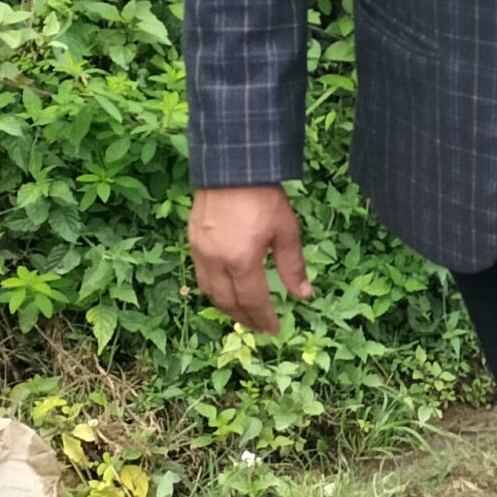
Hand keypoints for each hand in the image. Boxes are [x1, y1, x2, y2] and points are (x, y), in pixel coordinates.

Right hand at [189, 184, 310, 334]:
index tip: (274, 329)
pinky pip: (201, 277)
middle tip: (260, 327)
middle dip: (245, 318)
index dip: (264, 318)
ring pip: (210, 292)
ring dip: (227, 308)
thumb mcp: (286, 231)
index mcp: (241, 261)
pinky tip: (226, 291)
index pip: (252, 301)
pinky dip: (214, 291)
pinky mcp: (192, 242)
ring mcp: (200, 252)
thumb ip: (293, 266)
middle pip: (228, 302)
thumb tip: (304, 296)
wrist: (232, 167)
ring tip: (244, 315)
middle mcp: (215, 261)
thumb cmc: (265, 198)